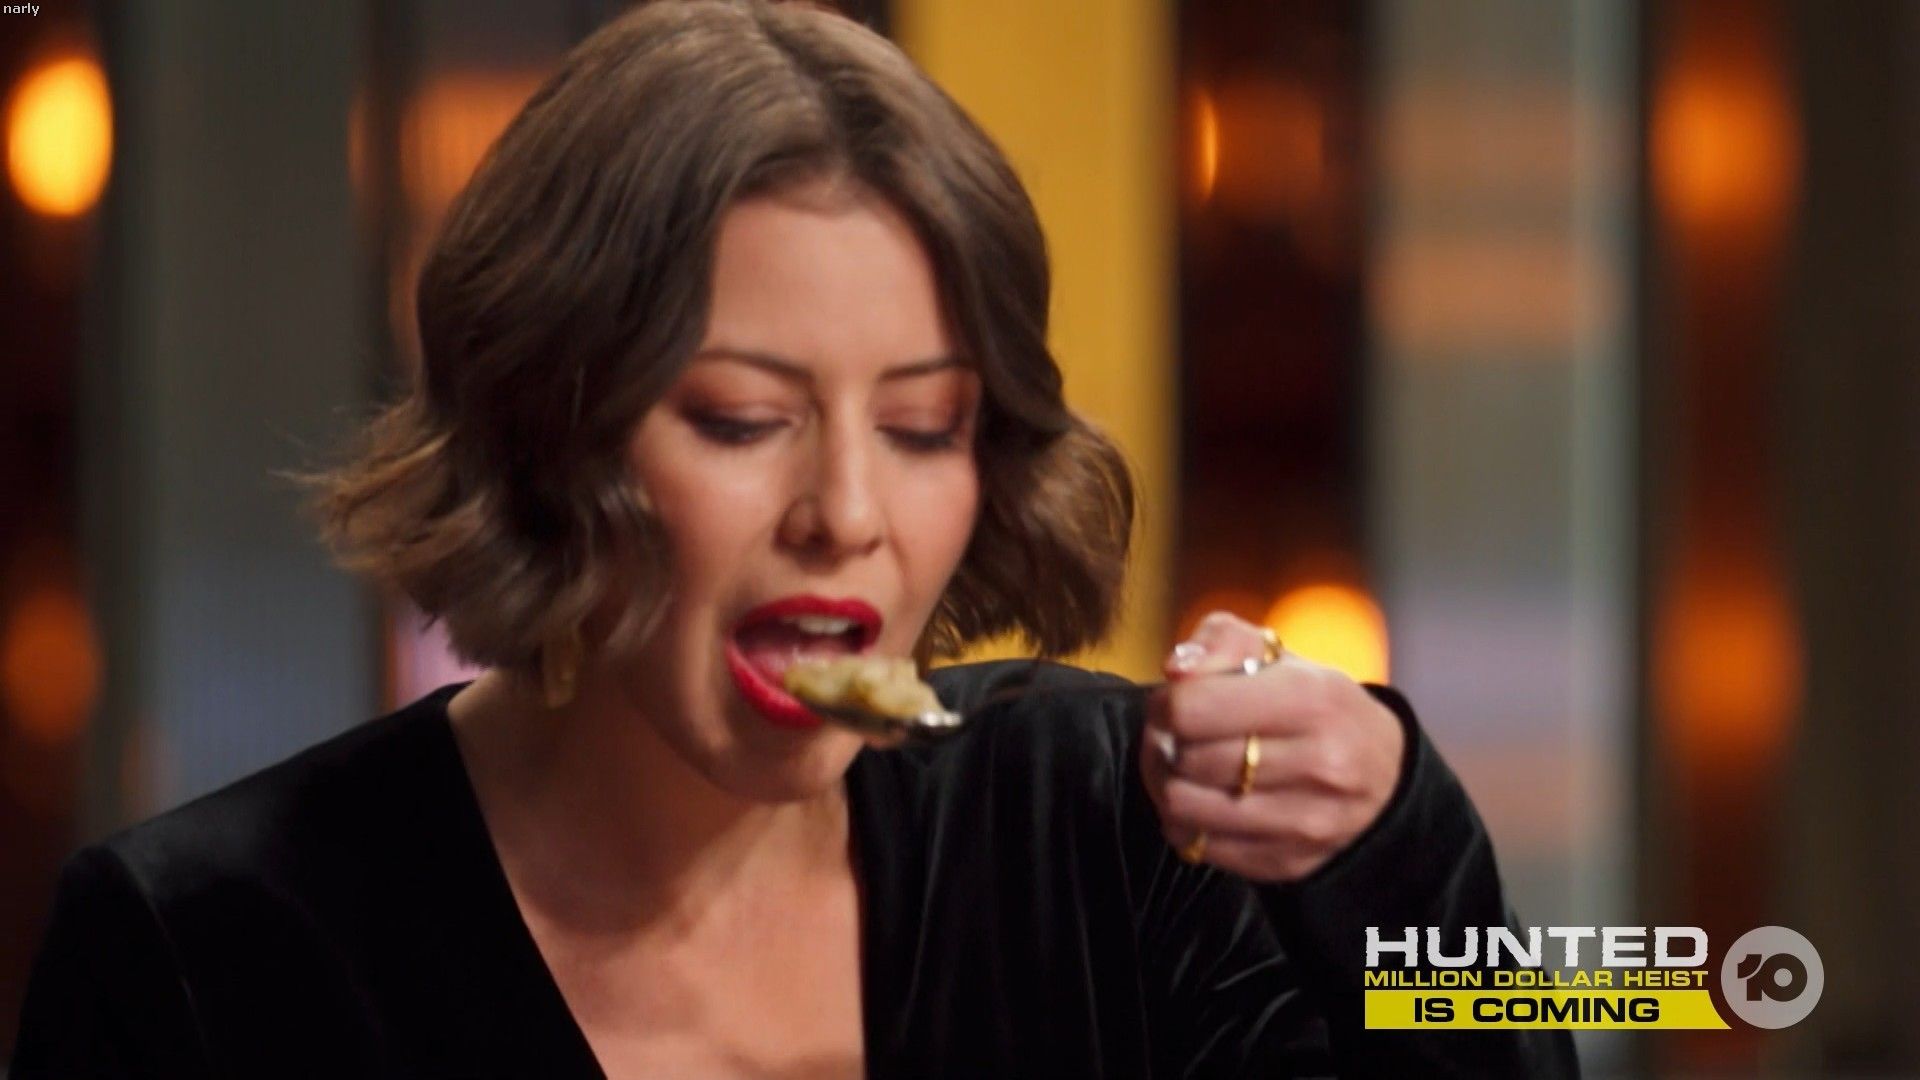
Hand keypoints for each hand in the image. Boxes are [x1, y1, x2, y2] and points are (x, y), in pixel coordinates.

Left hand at [1139, 611, 1405, 882]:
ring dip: (1166, 784)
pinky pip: (1198, 845)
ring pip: (1183, 808)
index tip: (1172, 701)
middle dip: (1163, 743)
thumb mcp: (1280, 656)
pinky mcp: (1288, 861)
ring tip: (1179, 767)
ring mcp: (1305, 821)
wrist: (1387, 780)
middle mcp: (1317, 763)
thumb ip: (1221, 640)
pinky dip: (1185, 822)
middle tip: (1172, 735)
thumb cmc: (1317, 707)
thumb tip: (1175, 670)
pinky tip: (1202, 800)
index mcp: (1312, 699)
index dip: (1166, 702)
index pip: (1193, 708)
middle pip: (1185, 760)